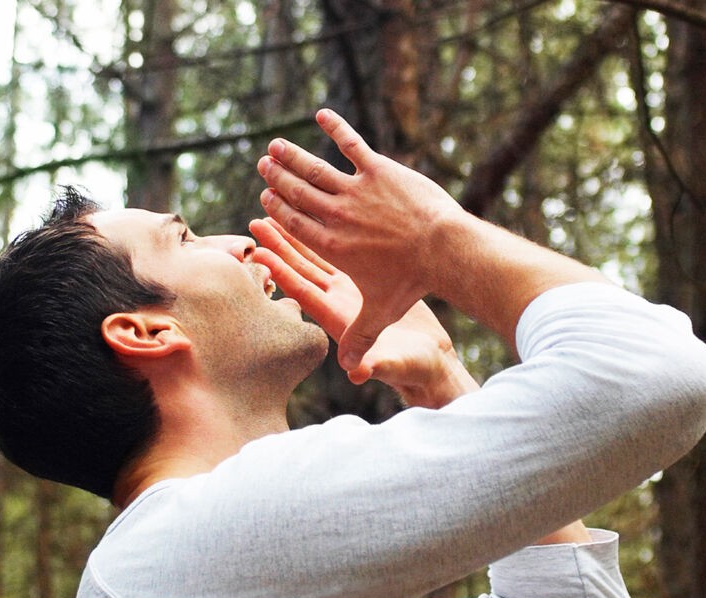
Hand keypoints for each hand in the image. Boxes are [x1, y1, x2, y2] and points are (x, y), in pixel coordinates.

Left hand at [250, 218, 477, 407]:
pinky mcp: (364, 279)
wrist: (430, 361)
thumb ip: (373, 365)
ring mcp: (348, 290)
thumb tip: (358, 373)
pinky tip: (316, 214)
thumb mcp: (394, 364)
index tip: (259, 252)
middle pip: (300, 270)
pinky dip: (324, 233)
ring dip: (296, 237)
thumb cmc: (413, 367)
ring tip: (276, 211)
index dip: (280, 272)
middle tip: (254, 223)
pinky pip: (337, 252)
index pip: (302, 292)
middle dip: (278, 247)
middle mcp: (336, 303)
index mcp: (338, 319)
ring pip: (316, 258)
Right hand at [256, 109, 465, 370]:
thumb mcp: (381, 313)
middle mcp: (335, 215)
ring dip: (292, 155)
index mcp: (330, 247)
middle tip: (263, 167)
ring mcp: (355, 190)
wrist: (442, 249)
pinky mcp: (378, 169)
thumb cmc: (412, 283)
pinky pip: (351, 144)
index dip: (276, 211)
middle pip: (297, 194)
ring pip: (314, 168)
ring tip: (276, 146)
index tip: (265, 198)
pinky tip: (322, 115)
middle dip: (277, 179)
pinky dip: (336, 128)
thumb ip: (362, 341)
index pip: (294, 226)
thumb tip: (351, 374)